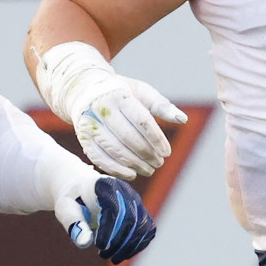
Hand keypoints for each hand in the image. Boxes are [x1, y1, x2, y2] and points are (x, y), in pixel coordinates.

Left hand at [54, 176, 156, 262]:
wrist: (84, 190)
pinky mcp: (140, 211)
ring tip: (114, 259)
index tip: (99, 247)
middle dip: (120, 241)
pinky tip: (124, 254)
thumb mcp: (66, 209)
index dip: (110, 230)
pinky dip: (139, 244)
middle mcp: (125, 190)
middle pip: (132, 218)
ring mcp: (135, 200)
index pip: (115, 208)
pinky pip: (147, 229)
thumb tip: (85, 243)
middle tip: (103, 255)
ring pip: (143, 225)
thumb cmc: (73, 200)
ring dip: (130, 246)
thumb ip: (74, 223)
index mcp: (105, 185)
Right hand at [70, 73, 186, 180]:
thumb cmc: (121, 93)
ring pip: (114, 149)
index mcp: (119, 96)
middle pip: (128, 137)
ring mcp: (90, 125)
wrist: (85, 90)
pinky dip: (116, 169)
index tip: (167, 152)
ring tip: (149, 170)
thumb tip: (183, 120)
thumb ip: (162, 105)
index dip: (156, 139)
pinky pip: (99, 158)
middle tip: (159, 163)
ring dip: (134, 164)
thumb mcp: (142, 92)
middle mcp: (102, 110)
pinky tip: (131, 174)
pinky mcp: (83, 138)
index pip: (141, 121)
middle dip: (146, 154)